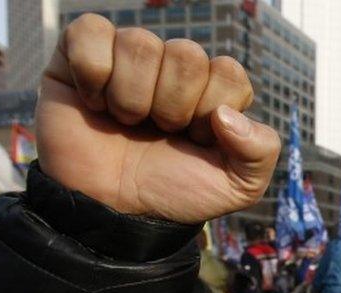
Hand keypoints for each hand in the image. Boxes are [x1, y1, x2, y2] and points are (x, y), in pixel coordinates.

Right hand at [37, 14, 280, 223]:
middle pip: (188, 55)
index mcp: (213, 90)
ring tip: (125, 123)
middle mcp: (173, 68)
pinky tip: (94, 104)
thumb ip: (261, 151)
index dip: (210, 111)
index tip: (194, 141)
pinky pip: (91, 31)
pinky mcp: (80, 54)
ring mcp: (128, 58)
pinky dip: (93, 74)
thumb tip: (228, 114)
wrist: (110, 213)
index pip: (229, 72)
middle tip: (158, 133)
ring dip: (132, 98)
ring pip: (141, 44)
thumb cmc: (171, 193)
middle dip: (173, 107)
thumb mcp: (236, 187)